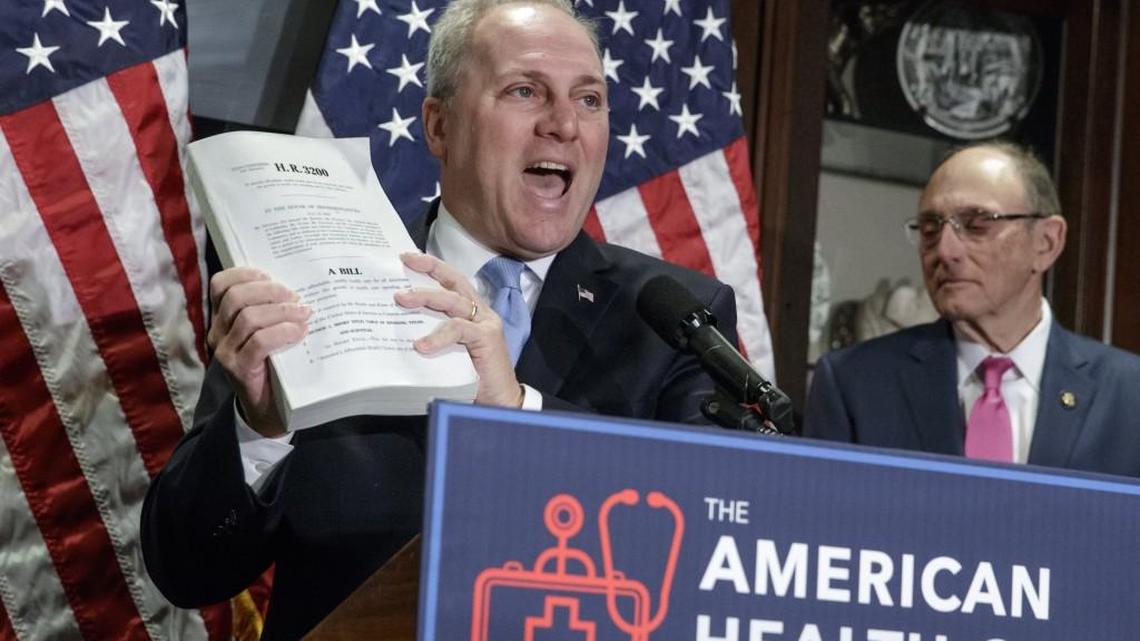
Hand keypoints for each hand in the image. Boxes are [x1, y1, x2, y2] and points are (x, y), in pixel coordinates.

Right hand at [207, 267, 310, 436]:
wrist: (269, 410)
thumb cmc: (273, 365)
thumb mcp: (268, 332)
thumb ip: (272, 311)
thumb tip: (298, 288)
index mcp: (223, 318)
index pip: (221, 284)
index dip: (245, 273)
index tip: (271, 275)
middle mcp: (218, 333)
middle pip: (235, 297)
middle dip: (269, 291)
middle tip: (295, 297)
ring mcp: (226, 352)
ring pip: (249, 318)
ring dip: (282, 312)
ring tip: (304, 314)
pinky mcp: (238, 369)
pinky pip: (259, 342)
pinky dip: (283, 333)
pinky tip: (300, 333)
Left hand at [394, 252, 522, 407]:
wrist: (498, 403)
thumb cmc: (469, 379)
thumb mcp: (446, 352)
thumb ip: (431, 336)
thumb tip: (396, 327)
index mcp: (471, 313)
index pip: (452, 281)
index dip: (432, 266)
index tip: (407, 256)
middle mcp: (480, 313)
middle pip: (455, 282)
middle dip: (430, 268)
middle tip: (404, 263)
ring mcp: (486, 324)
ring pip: (454, 301)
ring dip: (427, 297)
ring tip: (402, 299)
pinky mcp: (488, 339)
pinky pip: (460, 330)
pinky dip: (439, 336)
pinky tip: (422, 345)